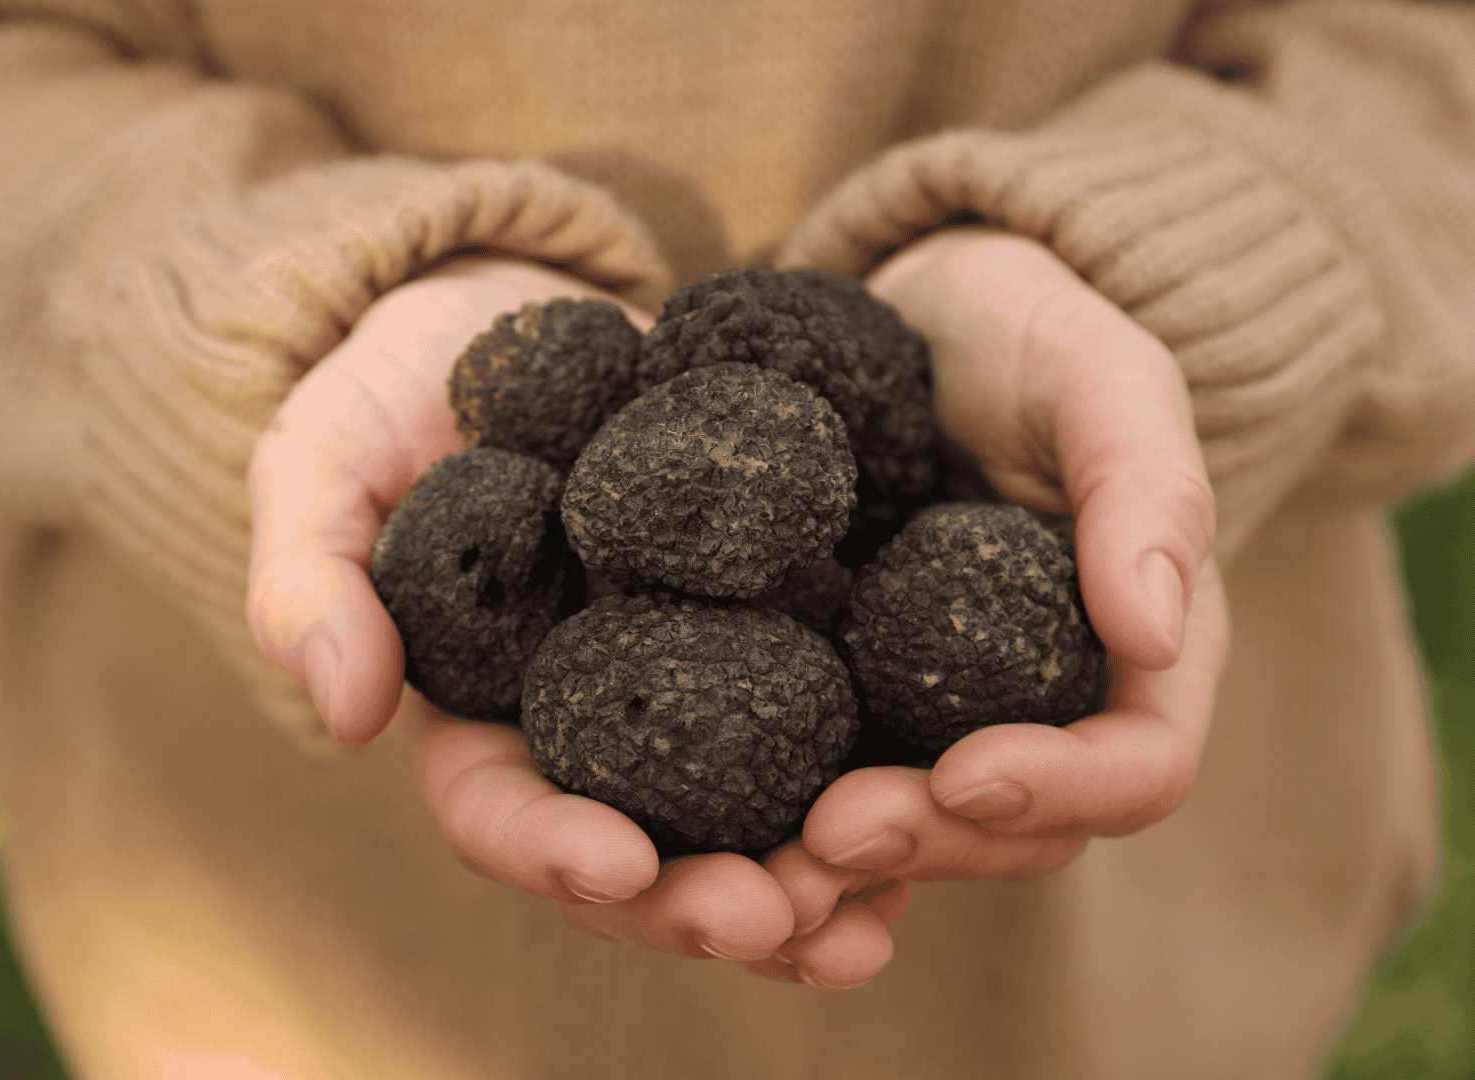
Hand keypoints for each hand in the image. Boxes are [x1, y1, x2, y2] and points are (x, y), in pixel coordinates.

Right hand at [244, 256, 838, 978]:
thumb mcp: (328, 454)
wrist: (540, 314)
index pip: (500, 812)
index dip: (552, 851)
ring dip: (809, 883)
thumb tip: (342, 710)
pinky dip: (874, 787)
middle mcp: (591, 729)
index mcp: (479, 711)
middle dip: (702, 903)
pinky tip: (938, 820)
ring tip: (875, 913)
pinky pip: (826, 735)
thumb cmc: (408, 385)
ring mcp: (690, 692)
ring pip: (745, 822)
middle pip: (641, 852)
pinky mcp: (776, 641)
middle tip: (781, 919)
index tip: (617, 863)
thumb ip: (311, 569)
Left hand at [769, 227, 1230, 973]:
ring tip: (764, 857)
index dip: (1062, 788)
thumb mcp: (1097, 372)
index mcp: (1136, 651)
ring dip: (846, 859)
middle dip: (931, 841)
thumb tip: (1155, 635)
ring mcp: (937, 712)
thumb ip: (1144, 484)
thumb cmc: (1025, 333)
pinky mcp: (846, 697)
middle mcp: (1042, 705)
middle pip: (1016, 827)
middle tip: (827, 833)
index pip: (1136, 764)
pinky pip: (823, 778)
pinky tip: (711, 823)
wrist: (911, 320)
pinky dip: (780, 818)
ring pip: (915, 827)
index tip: (967, 770)